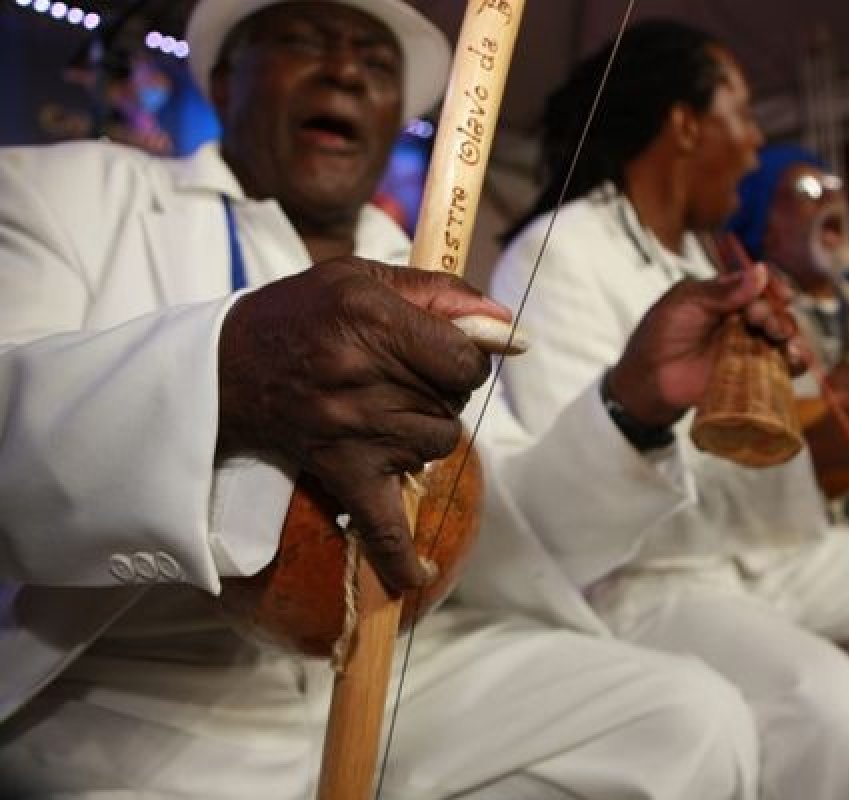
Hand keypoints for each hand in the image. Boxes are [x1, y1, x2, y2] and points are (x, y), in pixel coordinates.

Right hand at [217, 257, 506, 592]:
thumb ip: (442, 293)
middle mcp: (363, 376)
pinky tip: (420, 577)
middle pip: (455, 400)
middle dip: (444, 387)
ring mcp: (353, 428)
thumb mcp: (364, 278)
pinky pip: (380, 524)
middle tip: (400, 374)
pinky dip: (400, 557)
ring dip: (427, 429)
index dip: (467, 355)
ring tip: (385, 408)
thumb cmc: (305, 313)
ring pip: (440, 443)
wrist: (228, 366)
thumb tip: (508, 327)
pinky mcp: (341, 470)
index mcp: (373, 320)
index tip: (446, 352)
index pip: (465, 357)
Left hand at [607, 263, 808, 426]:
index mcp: (725, 296)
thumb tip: (760, 272)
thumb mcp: (685, 302)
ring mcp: (747, 345)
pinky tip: (790, 359)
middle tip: (763, 321)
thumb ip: (722, 290)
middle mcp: (740, 319)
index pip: (758, 283)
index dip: (773, 286)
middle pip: (774, 309)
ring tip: (779, 338)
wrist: (649, 379)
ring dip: (789, 334)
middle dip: (775, 313)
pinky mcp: (751, 373)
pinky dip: (793, 362)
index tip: (781, 293)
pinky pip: (781, 366)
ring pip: (782, 336)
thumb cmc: (659, 336)